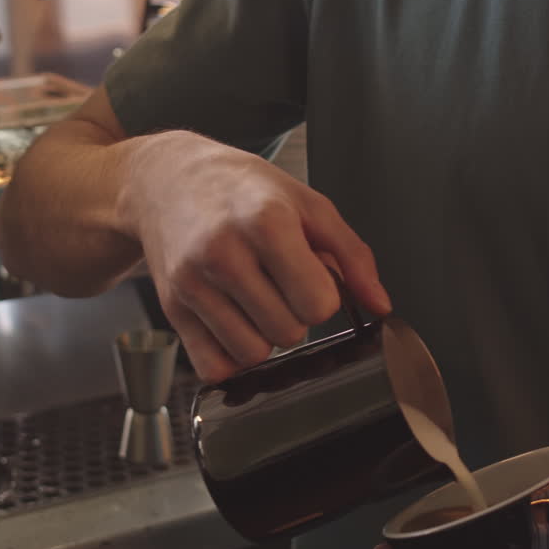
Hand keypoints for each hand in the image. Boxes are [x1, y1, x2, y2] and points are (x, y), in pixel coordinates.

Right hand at [117, 131, 390, 381]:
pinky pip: (213, 367)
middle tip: (278, 285)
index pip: (318, 304)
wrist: (168, 181)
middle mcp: (224, 253)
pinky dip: (229, 356)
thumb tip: (380, 306)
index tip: (307, 277)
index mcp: (266, 223)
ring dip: (263, 337)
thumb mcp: (307, 204)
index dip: (322, 296)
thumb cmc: (241, 190)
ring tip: (254, 301)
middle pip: (288, 333)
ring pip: (252, 354)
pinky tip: (231, 322)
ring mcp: (193, 284)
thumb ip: (352, 255)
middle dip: (293, 316)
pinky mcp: (171, 309)